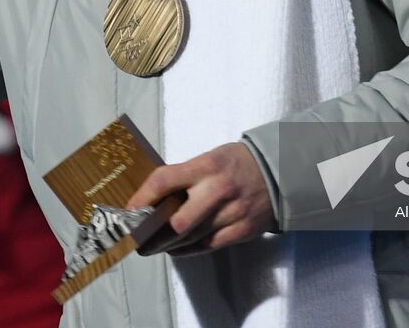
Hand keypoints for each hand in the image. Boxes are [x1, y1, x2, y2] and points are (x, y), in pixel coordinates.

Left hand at [126, 142, 275, 255]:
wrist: (280, 170)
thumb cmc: (237, 163)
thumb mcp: (209, 159)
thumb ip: (184, 176)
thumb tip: (152, 198)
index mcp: (207, 166)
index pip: (164, 182)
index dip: (141, 198)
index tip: (128, 211)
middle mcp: (218, 190)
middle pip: (177, 222)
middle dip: (152, 234)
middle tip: (137, 239)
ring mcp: (232, 213)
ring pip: (190, 238)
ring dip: (166, 245)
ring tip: (151, 246)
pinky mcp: (242, 230)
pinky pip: (208, 246)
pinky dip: (188, 249)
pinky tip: (175, 248)